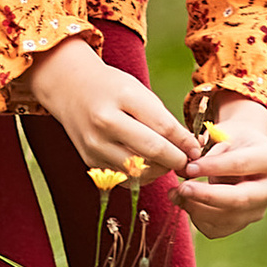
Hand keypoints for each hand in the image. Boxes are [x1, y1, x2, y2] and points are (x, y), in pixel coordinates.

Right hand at [21, 36, 198, 190]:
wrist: (70, 89)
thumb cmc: (112, 89)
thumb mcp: (139, 93)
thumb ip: (164, 120)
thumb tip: (191, 148)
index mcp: (123, 97)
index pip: (163, 127)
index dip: (185, 142)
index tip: (196, 148)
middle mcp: (105, 122)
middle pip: (152, 152)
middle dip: (176, 160)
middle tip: (186, 161)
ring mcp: (95, 145)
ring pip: (139, 171)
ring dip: (159, 170)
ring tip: (166, 161)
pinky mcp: (90, 161)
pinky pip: (124, 178)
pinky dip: (141, 176)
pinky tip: (146, 165)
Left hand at [178, 92, 266, 237]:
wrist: (243, 153)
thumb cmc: (230, 140)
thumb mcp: (222, 134)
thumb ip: (205, 149)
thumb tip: (185, 169)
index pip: (240, 165)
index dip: (213, 167)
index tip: (189, 167)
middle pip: (239, 199)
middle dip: (207, 195)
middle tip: (181, 188)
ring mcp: (258, 209)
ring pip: (226, 218)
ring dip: (196, 208)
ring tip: (176, 193)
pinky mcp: (243, 223)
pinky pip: (217, 229)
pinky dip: (197, 218)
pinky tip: (186, 202)